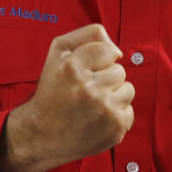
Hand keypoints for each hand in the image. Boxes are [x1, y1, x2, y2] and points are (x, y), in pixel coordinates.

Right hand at [0, 24, 134, 171]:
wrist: (42, 135)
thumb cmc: (53, 90)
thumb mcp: (59, 53)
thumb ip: (87, 35)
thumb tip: (117, 49)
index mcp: (72, 68)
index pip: (109, 50)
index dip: (101, 59)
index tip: (88, 70)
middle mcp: (88, 88)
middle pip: (120, 71)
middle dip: (106, 78)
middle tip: (86, 91)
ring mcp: (104, 110)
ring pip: (128, 90)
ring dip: (114, 95)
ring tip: (93, 105)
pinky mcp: (115, 128)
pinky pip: (129, 111)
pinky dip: (116, 115)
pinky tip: (97, 119)